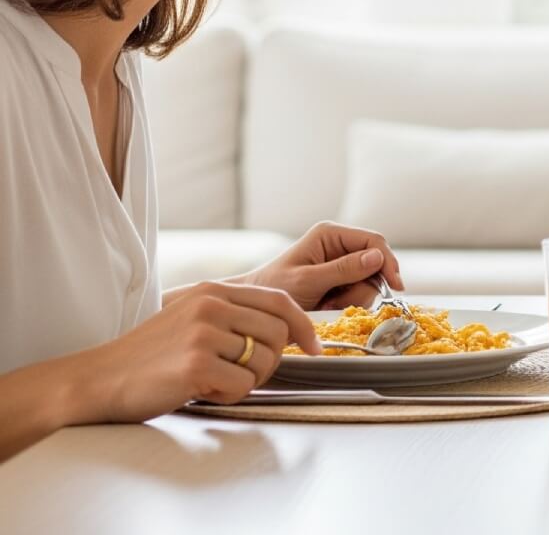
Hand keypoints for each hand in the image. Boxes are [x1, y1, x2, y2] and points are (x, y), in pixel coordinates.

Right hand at [76, 282, 320, 420]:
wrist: (97, 379)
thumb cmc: (149, 356)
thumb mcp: (193, 319)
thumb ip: (235, 317)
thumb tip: (289, 332)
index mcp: (213, 291)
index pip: (280, 301)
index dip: (304, 327)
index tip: (313, 348)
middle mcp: (211, 305)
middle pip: (279, 334)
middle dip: (271, 362)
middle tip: (243, 375)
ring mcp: (204, 333)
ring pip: (265, 362)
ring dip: (246, 381)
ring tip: (212, 381)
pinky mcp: (197, 364)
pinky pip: (244, 385)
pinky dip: (229, 396)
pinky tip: (201, 391)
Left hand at [243, 222, 402, 310]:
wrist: (258, 310)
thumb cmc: (274, 290)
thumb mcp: (308, 281)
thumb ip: (343, 269)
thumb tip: (377, 257)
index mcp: (330, 234)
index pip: (373, 241)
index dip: (387, 262)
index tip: (395, 286)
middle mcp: (339, 245)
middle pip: (375, 263)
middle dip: (364, 286)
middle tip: (342, 302)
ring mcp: (341, 263)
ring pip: (370, 280)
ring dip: (354, 298)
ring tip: (328, 305)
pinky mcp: (341, 280)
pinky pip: (360, 291)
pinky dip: (349, 303)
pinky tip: (329, 307)